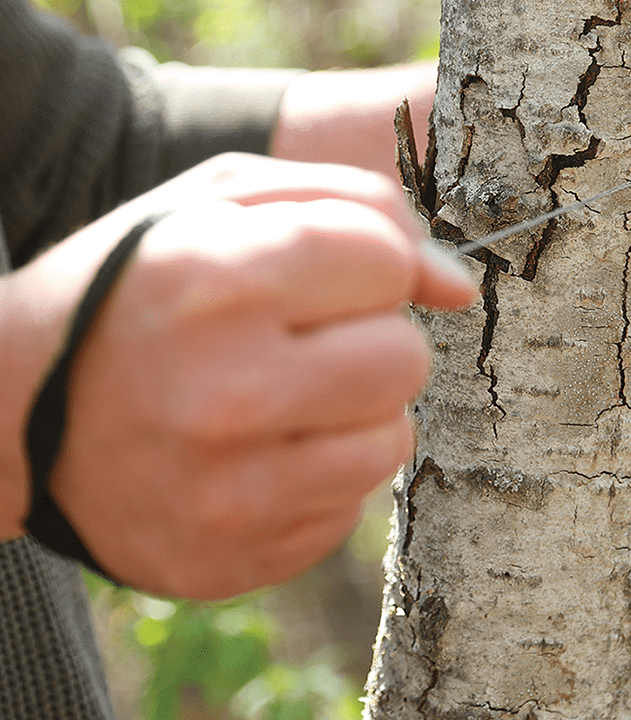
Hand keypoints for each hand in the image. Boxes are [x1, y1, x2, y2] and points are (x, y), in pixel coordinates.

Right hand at [5, 153, 476, 598]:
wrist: (13, 412)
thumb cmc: (135, 285)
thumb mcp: (220, 199)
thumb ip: (356, 204)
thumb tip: (460, 285)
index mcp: (218, 279)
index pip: (386, 261)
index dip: (365, 261)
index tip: (324, 271)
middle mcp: (227, 392)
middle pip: (406, 357)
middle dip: (370, 336)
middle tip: (302, 337)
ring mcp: (231, 492)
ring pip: (393, 438)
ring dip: (354, 408)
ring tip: (279, 394)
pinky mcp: (235, 558)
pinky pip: (349, 506)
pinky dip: (320, 471)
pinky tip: (257, 451)